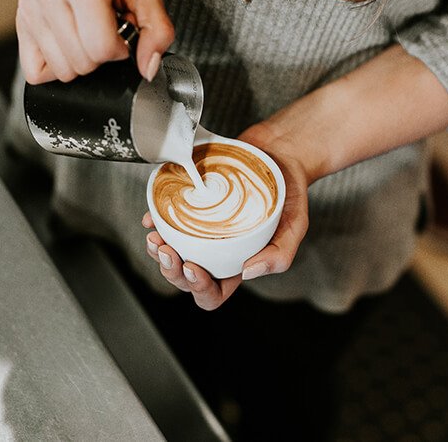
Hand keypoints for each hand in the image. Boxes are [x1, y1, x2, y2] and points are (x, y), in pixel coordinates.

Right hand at [16, 0, 174, 83]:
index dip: (119, 50)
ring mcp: (29, 8)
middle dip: (101, 56)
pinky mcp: (20, 21)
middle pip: (81, 64)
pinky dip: (56, 66)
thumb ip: (158, 32)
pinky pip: (36, 72)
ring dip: (80, 61)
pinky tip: (68, 43)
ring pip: (61, 72)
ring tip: (86, 32)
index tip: (121, 33)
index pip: (101, 48)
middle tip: (104, 29)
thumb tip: (148, 69)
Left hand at [142, 122, 311, 309]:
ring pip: (172, 252)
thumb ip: (280, 254)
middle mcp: (216, 251)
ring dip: (158, 252)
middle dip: (171, 270)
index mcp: (237, 263)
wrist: (279, 153)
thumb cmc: (289, 192)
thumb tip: (247, 273)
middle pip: (185, 277)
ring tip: (154, 238)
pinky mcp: (192, 207)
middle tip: (167, 251)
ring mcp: (201, 230)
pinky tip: (151, 218)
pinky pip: (166, 221)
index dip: (198, 288)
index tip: (192, 267)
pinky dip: (155, 222)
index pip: (213, 292)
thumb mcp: (296, 225)